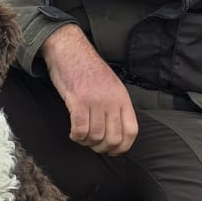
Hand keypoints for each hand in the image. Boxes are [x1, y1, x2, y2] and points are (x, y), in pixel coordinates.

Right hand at [41, 25, 138, 154]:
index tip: (113, 150)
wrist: (70, 50)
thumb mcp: (112, 86)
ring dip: (86, 142)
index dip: (123, 147)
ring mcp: (95, 101)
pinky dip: (76, 136)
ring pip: (95, 137)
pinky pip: (80, 129)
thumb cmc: (88, 69)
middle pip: (113, 139)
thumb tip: (117, 131)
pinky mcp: (77, 100)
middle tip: (93, 144)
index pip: (131, 131)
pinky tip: (73, 132)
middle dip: (102, 148)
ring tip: (81, 136)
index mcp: (122, 98)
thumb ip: (117, 106)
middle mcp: (111, 101)